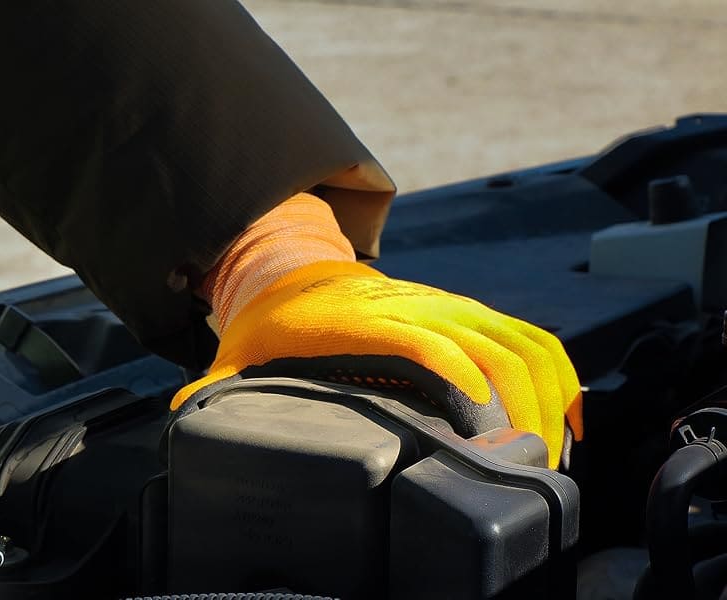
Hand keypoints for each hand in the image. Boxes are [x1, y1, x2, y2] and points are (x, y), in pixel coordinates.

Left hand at [175, 260, 582, 467]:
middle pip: (491, 350)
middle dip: (521, 414)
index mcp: (361, 321)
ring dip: (547, 401)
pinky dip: (558, 377)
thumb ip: (213, 387)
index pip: (429, 344)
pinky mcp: (467, 314)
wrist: (292, 272)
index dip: (465, 386)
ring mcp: (446, 307)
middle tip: (524, 475)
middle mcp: (415, 307)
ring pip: (520, 344)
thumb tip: (182, 414)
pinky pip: (530, 337)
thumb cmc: (270, 327)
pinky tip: (564, 424)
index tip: (484, 442)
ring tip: (546, 462)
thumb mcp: (237, 354)